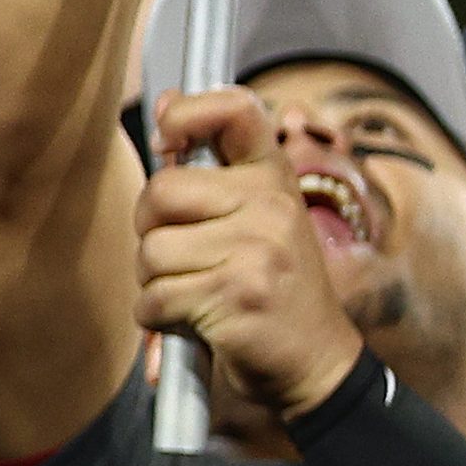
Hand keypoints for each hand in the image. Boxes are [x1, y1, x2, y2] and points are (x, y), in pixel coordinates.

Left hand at [134, 89, 370, 422]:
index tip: (168, 145)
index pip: (236, 108)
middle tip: (184, 258)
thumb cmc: (269, 291)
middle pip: (160, 193)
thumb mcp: (254, 220)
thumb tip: (163, 99)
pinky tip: (198, 323)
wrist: (315, 366)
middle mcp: (273, 205)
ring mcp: (258, 249)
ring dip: (157, 284)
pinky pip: (154, 300)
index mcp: (276, 179)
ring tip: (199, 295)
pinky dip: (161, 321)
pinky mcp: (237, 294)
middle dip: (152, 233)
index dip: (187, 113)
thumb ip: (208, 170)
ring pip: (150, 253)